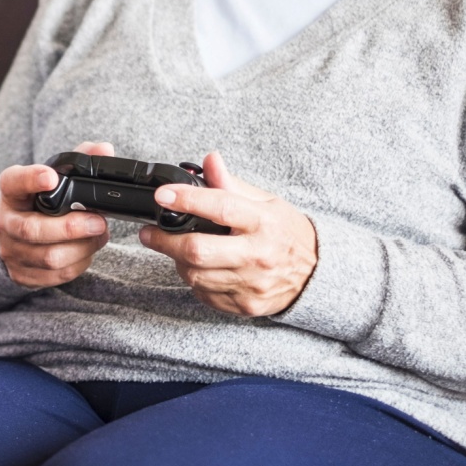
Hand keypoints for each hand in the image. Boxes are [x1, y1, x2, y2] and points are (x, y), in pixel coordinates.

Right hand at [0, 141, 114, 288]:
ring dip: (82, 248)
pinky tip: (87, 251)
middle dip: (70, 228)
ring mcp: (11, 251)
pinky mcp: (21, 274)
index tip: (51, 176)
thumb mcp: (52, 178)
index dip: (31, 179)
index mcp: (11, 192)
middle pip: (33, 230)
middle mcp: (5, 222)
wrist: (14, 235)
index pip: (14, 182)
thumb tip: (105, 149)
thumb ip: (79, 160)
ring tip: (99, 235)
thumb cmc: (40, 202)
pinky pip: (55, 275)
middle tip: (99, 221)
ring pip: (49, 257)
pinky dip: (78, 264)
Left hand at [138, 152, 317, 316]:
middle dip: (164, 241)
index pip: (220, 207)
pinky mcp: (246, 306)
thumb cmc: (287, 233)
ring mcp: (252, 284)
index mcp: (263, 222)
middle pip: (198, 251)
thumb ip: (231, 184)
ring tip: (177, 249)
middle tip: (148, 233)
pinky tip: (201, 269)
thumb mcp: (266, 202)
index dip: (186, 200)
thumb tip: (209, 160)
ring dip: (178, 261)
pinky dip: (195, 281)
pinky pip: (205, 294)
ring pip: (195, 276)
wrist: (317, 274)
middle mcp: (258, 255)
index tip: (162, 195)